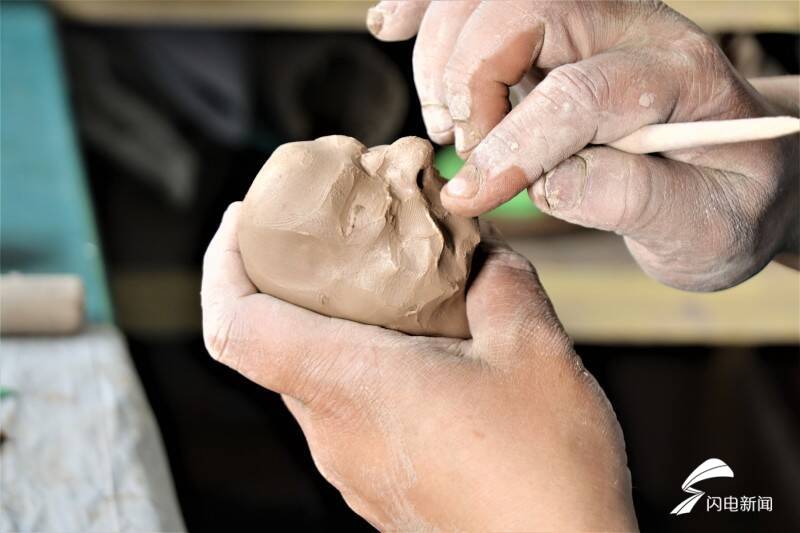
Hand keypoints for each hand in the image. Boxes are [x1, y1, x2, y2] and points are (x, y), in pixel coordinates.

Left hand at [202, 203, 637, 530]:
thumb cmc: (545, 475)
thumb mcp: (535, 352)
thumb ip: (500, 284)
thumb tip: (483, 250)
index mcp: (351, 386)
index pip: (236, 325)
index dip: (222, 265)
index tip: (243, 221)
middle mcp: (333, 433)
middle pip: (275, 344)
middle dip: (292, 284)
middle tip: (334, 237)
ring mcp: (351, 468)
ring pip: (316, 379)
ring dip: (336, 329)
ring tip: (392, 290)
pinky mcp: (378, 487)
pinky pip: (348, 412)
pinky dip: (364, 369)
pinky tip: (423, 355)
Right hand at [368, 0, 798, 290]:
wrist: (740, 173)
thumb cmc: (726, 204)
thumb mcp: (703, 227)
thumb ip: (632, 200)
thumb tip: (547, 182)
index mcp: (681, 76)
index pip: (580, 91)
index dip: (513, 144)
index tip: (470, 195)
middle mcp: (632, 27)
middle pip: (526, 11)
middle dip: (470, 83)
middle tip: (464, 150)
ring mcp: (590, 18)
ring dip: (443, 54)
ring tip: (447, 124)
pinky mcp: (556, 29)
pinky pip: (484, 1)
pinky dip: (429, 9)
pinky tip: (392, 23)